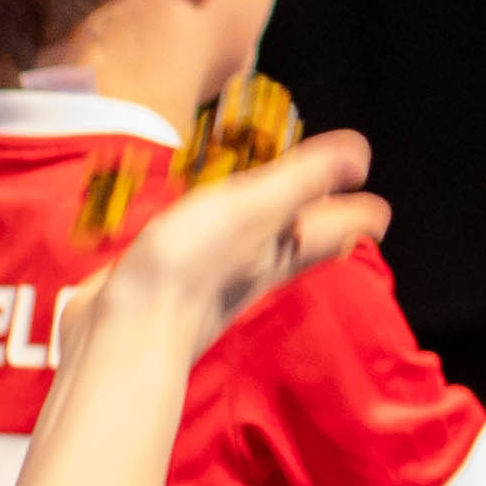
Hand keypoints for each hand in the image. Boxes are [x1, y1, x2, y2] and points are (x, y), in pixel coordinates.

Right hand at [89, 130, 383, 349]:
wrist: (123, 330)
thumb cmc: (193, 267)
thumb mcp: (255, 209)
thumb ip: (304, 181)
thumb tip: (361, 155)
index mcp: (294, 249)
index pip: (349, 229)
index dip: (361, 208)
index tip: (359, 178)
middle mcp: (265, 265)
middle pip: (305, 236)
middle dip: (316, 208)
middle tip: (320, 179)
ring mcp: (221, 275)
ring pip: (258, 242)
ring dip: (265, 216)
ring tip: (264, 189)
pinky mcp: (178, 279)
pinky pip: (209, 248)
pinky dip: (214, 228)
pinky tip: (197, 218)